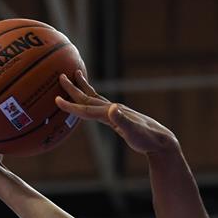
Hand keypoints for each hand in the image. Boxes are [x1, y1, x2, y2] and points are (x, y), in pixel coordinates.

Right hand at [55, 71, 178, 154]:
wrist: (161, 141)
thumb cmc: (147, 139)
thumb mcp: (134, 132)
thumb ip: (123, 121)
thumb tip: (113, 108)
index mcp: (113, 113)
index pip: (88, 109)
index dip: (72, 106)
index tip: (57, 100)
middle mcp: (113, 109)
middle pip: (89, 98)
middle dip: (74, 89)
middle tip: (60, 76)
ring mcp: (116, 113)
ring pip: (95, 99)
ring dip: (83, 89)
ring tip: (75, 76)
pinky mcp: (119, 118)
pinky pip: (100, 107)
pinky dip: (91, 102)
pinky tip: (90, 102)